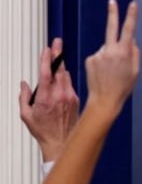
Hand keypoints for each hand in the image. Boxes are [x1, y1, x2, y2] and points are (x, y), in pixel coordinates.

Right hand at [18, 38, 79, 161]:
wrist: (62, 141)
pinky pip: (70, 83)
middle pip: (59, 70)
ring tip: (58, 54)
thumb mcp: (26, 115)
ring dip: (61, 65)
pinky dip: (65, 77)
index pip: (46, 74)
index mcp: (45, 98)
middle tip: (57, 42)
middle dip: (57, 55)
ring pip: (66, 75)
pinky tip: (61, 74)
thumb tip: (24, 84)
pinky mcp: (76, 99)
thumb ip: (23, 97)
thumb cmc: (43, 130)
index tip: (47, 49)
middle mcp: (59, 95)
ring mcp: (69, 96)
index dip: (47, 59)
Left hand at [83, 0, 140, 117]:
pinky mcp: (89, 59)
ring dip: (110, 55)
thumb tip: (131, 41)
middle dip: (112, 13)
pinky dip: (102, 61)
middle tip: (112, 1)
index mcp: (124, 53)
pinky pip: (99, 56)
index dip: (131, 16)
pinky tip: (103, 73)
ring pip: (107, 48)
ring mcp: (98, 54)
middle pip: (111, 28)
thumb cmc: (123, 87)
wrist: (104, 100)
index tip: (132, 4)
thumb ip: (135, 53)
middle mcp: (110, 51)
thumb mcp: (136, 71)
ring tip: (111, 72)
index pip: (129, 30)